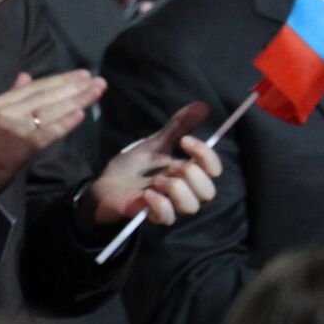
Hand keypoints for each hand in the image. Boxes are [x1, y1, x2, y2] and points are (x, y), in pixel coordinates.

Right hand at [0, 70, 104, 210]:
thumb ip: (10, 96)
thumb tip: (26, 76)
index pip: (36, 86)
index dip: (61, 79)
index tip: (82, 75)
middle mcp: (7, 110)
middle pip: (47, 95)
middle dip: (75, 87)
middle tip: (98, 80)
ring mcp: (14, 128)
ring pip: (51, 110)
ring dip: (77, 100)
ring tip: (97, 92)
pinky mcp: (20, 147)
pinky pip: (47, 133)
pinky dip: (65, 124)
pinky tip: (81, 115)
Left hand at [84, 102, 219, 225]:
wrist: (109, 181)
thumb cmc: (138, 165)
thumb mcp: (158, 142)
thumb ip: (180, 126)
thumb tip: (203, 106)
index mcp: (190, 173)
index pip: (214, 170)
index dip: (205, 155)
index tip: (185, 140)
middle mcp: (185, 192)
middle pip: (208, 192)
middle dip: (192, 175)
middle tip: (171, 165)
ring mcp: (170, 205)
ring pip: (191, 207)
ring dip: (177, 190)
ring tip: (157, 180)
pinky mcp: (152, 216)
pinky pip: (167, 218)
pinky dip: (160, 203)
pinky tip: (146, 193)